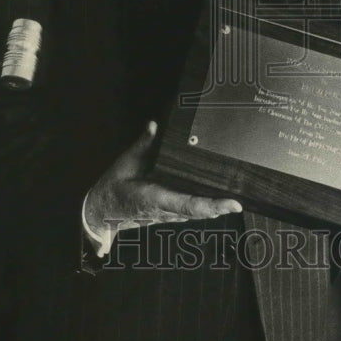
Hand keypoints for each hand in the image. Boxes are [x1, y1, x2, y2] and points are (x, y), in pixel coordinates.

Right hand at [84, 121, 241, 233]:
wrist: (102, 211)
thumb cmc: (114, 187)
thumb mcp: (126, 162)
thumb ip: (142, 143)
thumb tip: (153, 125)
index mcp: (155, 197)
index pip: (188, 203)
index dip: (210, 205)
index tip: (230, 204)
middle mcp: (164, 210)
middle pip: (197, 212)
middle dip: (218, 208)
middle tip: (238, 203)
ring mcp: (166, 215)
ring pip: (194, 215)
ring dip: (214, 210)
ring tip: (234, 203)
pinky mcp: (167, 215)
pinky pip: (189, 213)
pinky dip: (205, 210)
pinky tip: (218, 205)